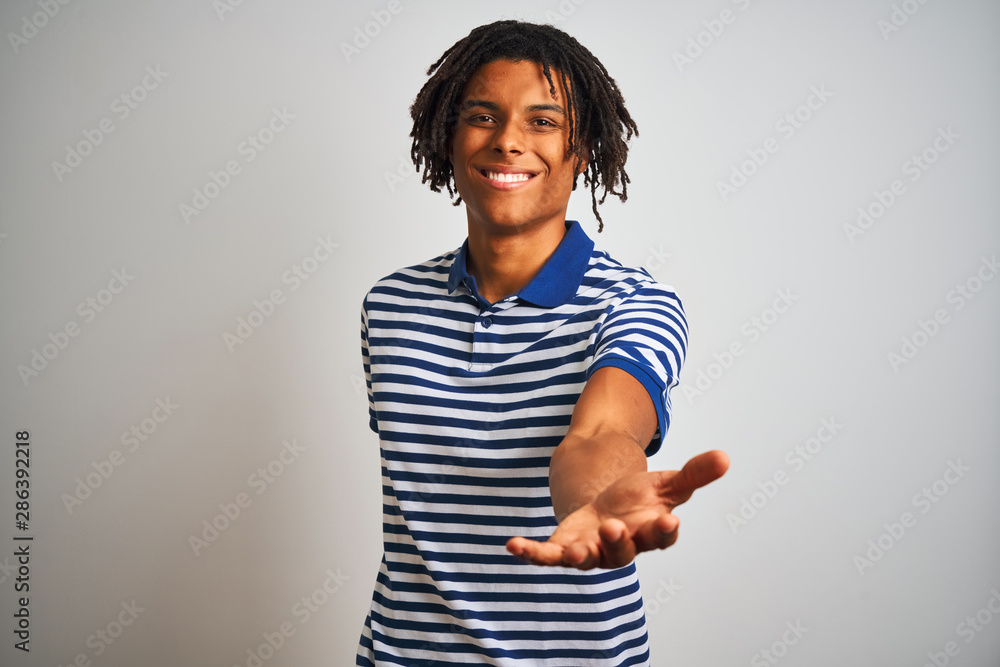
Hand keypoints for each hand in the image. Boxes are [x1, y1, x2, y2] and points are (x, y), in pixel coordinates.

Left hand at [506, 450, 729, 569]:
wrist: (605, 505)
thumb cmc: (638, 501)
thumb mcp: (667, 483)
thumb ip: (695, 474)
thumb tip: (725, 457)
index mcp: (650, 532)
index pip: (661, 536)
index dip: (664, 530)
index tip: (670, 520)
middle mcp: (622, 547)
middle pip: (624, 551)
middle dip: (620, 542)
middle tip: (616, 528)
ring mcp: (591, 550)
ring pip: (588, 558)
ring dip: (582, 555)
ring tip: (575, 550)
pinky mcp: (564, 547)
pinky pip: (546, 554)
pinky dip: (530, 552)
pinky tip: (513, 545)